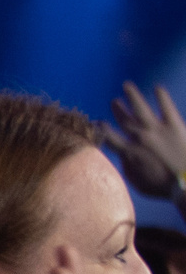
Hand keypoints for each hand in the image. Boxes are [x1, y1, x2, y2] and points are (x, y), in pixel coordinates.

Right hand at [107, 81, 185, 200]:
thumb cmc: (163, 188)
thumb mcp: (138, 184)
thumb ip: (128, 169)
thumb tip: (124, 157)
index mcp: (129, 152)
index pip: (109, 137)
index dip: (102, 129)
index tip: (98, 123)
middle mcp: (140, 137)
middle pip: (124, 119)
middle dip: (118, 110)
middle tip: (114, 102)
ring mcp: (157, 130)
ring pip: (140, 108)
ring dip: (133, 96)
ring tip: (127, 86)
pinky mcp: (175, 125)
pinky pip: (166, 107)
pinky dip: (161, 96)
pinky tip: (157, 88)